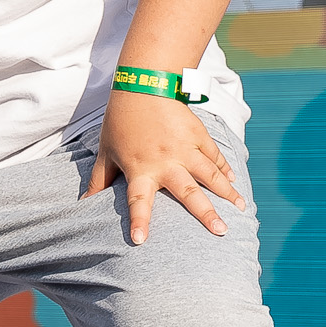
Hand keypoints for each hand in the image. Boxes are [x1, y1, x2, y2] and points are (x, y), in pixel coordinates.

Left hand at [85, 89, 241, 245]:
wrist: (143, 85)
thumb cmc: (120, 121)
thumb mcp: (105, 151)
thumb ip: (99, 180)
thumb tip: (83, 204)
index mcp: (140, 168)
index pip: (138, 201)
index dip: (139, 221)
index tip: (140, 241)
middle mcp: (166, 161)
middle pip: (188, 191)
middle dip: (205, 213)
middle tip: (221, 231)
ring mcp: (185, 148)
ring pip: (210, 174)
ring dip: (227, 193)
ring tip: (242, 210)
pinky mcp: (198, 135)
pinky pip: (215, 156)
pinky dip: (225, 169)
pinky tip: (234, 183)